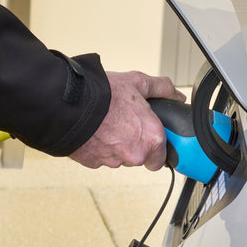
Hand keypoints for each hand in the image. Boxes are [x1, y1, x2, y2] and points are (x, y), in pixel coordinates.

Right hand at [69, 71, 185, 169]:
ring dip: (116, 146)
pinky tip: (96, 132)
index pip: (161, 159)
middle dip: (134, 144)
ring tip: (107, 124)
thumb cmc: (104, 95)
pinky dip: (100, 148)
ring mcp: (114, 161)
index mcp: (151, 137)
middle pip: (139, 157)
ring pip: (120, 158)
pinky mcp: (95, 164)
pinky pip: (101, 158)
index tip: (149, 138)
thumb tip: (175, 94)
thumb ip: (162, 89)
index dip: (156, 148)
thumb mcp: (137, 82)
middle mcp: (135, 154)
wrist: (70, 105)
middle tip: (125, 124)